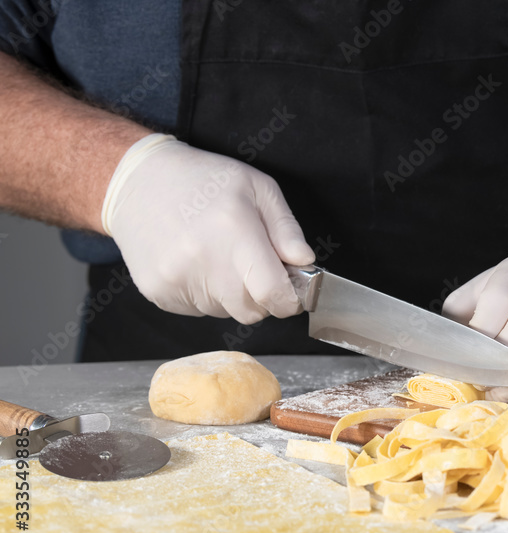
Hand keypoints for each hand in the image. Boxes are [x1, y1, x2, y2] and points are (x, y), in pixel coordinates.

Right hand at [102, 134, 314, 323]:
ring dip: (232, 294)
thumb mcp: (257, 188)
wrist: (137, 181)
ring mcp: (176, 278)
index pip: (272, 293)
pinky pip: (198, 310)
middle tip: (253, 267)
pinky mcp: (158, 292)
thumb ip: (286, 230)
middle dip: (262, 296)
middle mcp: (203, 259)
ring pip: (225, 312)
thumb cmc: (203, 180)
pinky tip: (195, 262)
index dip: (289, 301)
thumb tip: (304, 263)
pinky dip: (205, 294)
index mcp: (234, 230)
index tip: (292, 294)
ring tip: (217, 256)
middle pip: (252, 311)